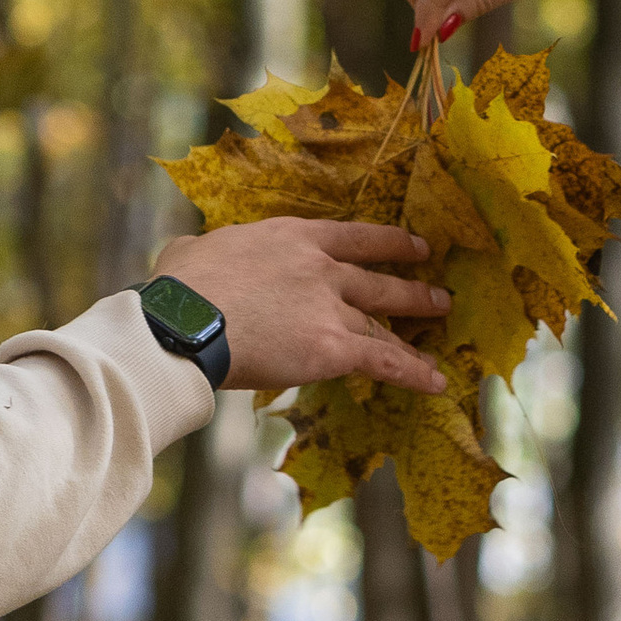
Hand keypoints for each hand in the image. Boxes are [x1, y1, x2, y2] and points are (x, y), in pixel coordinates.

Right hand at [157, 218, 452, 395]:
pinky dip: (413, 372)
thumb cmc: (180, 287)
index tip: (413, 246)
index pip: (353, 237)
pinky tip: (436, 382)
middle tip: (438, 292)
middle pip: (377, 278)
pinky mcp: (333, 348)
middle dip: (411, 286)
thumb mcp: (194, 250)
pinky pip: (383, 361)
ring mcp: (330, 307)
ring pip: (383, 321)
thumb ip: (207, 251)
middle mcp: (321, 268)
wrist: (188, 321)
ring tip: (440, 335)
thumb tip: (191, 254)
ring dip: (415, 328)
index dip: (388, 243)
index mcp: (292, 237)